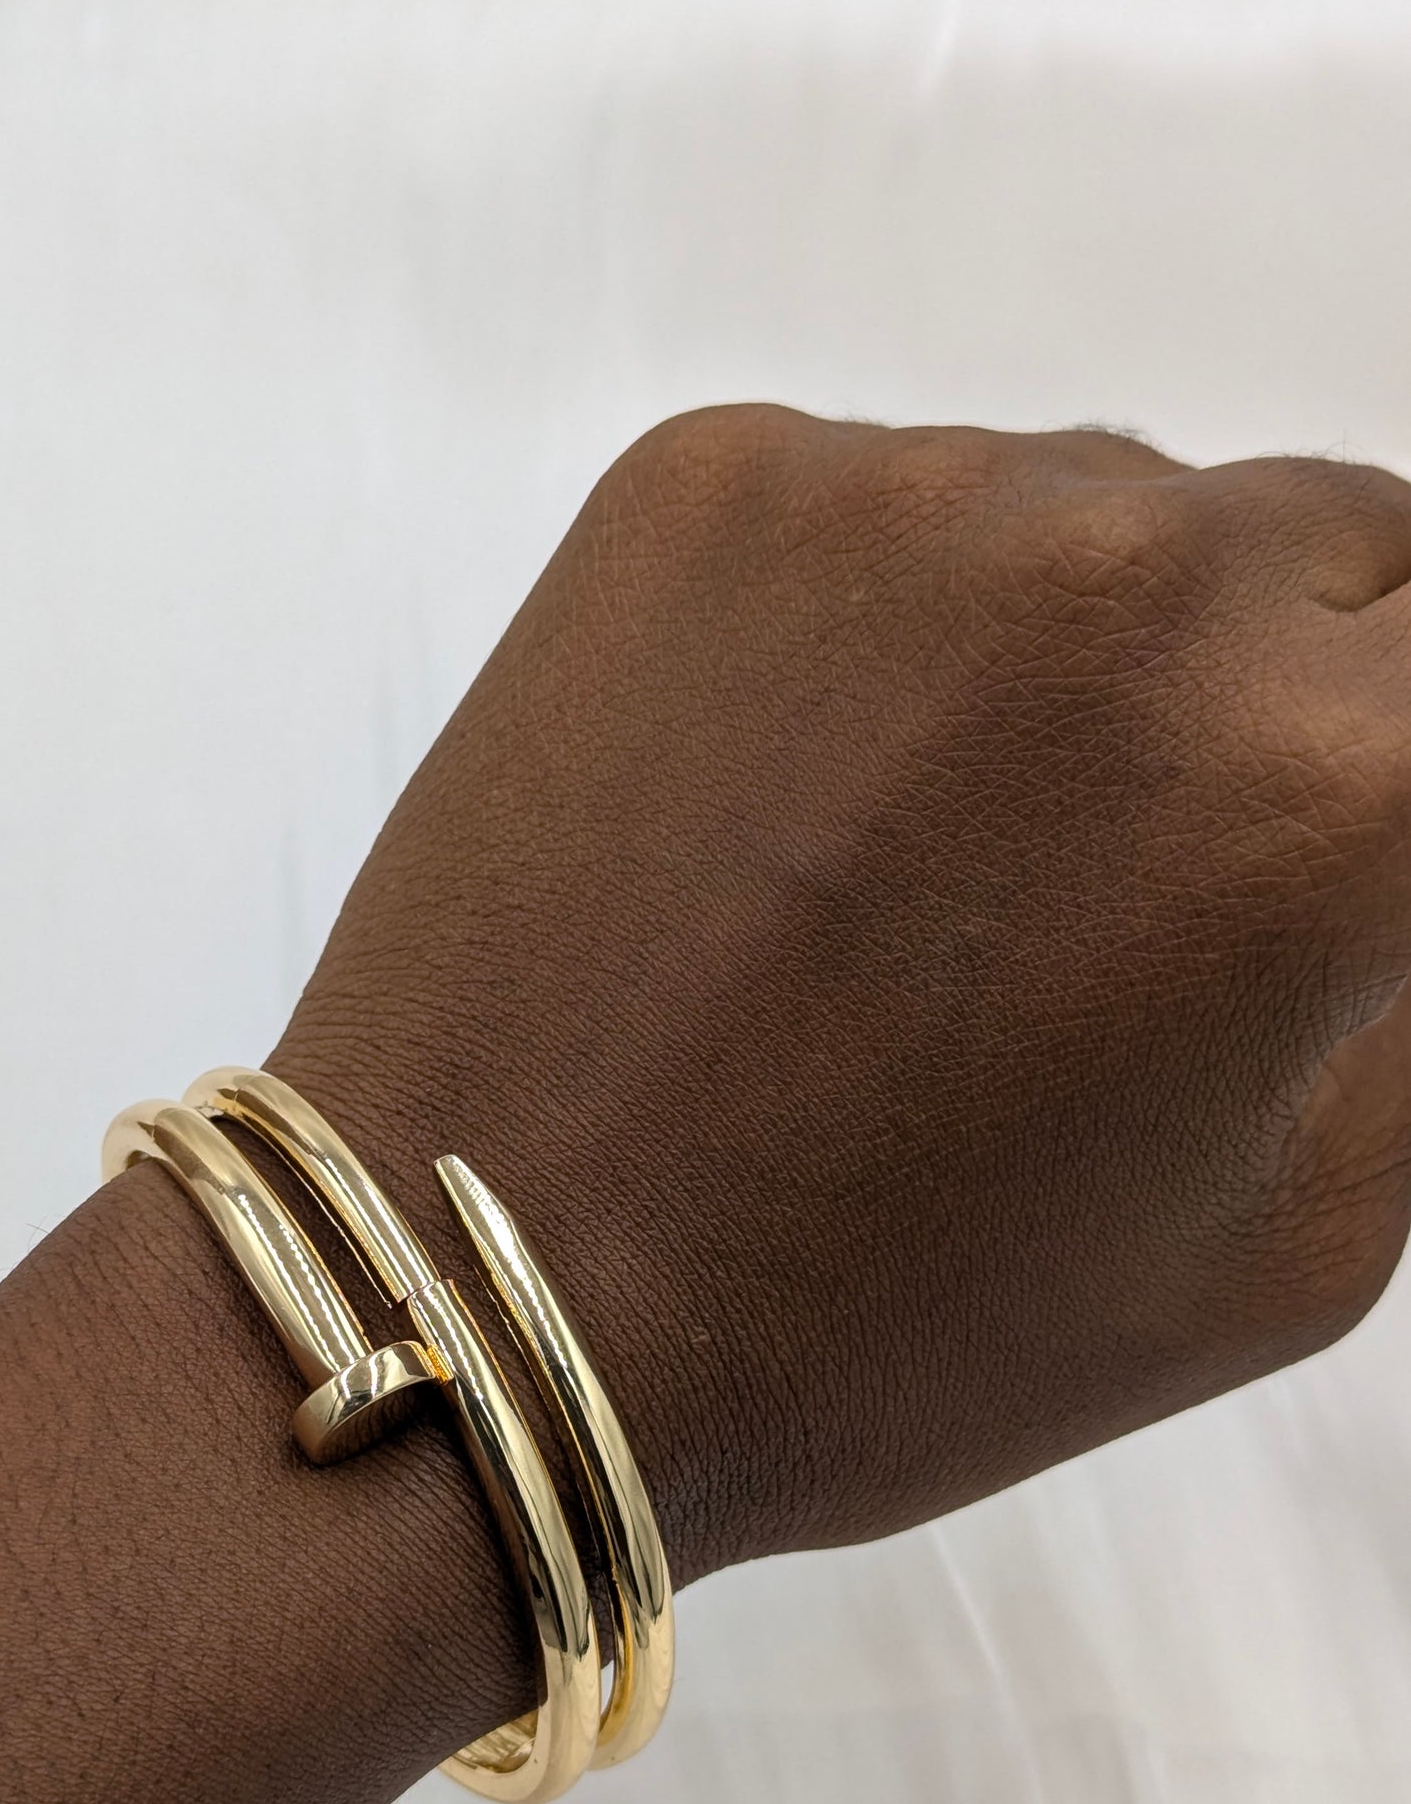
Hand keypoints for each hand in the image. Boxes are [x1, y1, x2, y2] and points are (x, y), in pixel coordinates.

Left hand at [277, 409, 1410, 1576]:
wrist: (486, 1279)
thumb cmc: (882, 1321)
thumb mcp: (1288, 1242)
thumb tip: (1397, 828)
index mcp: (1334, 784)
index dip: (1406, 755)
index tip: (1332, 834)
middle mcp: (1143, 581)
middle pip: (1330, 542)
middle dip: (1283, 685)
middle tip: (1131, 864)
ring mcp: (908, 500)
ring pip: (1103, 510)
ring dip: (1075, 645)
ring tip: (919, 854)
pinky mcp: (710, 482)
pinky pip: (890, 502)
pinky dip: (877, 621)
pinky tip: (784, 799)